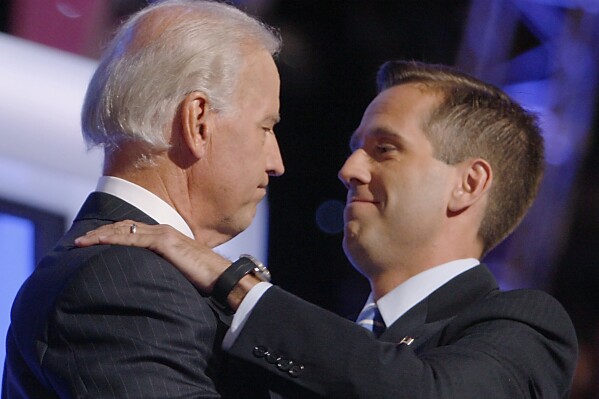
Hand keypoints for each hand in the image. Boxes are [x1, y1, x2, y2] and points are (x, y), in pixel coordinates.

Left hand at [74, 220, 230, 293]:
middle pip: (123, 226)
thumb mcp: (178, 269)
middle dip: (99, 232)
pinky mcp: (165, 242)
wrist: (221, 276)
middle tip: (79, 241)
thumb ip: (163, 267)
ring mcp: (163, 234)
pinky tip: (99, 243)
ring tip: (81, 242)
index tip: (93, 241)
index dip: (111, 233)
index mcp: (165, 236)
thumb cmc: (204, 277)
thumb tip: (148, 277)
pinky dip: (113, 239)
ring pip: (124, 230)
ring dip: (100, 235)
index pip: (132, 229)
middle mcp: (162, 230)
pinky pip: (133, 239)